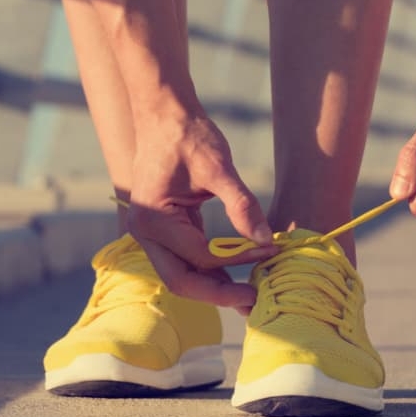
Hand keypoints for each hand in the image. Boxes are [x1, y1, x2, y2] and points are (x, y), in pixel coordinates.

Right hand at [127, 103, 276, 312]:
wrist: (164, 114)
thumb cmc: (187, 135)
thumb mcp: (218, 166)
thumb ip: (241, 204)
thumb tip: (266, 239)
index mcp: (153, 219)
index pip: (201, 256)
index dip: (238, 259)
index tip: (270, 251)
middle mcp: (145, 233)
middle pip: (182, 281)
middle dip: (219, 293)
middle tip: (255, 302)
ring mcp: (150, 234)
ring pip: (182, 275)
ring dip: (215, 285)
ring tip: (250, 293)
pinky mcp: (163, 229)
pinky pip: (185, 258)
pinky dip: (210, 267)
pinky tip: (236, 271)